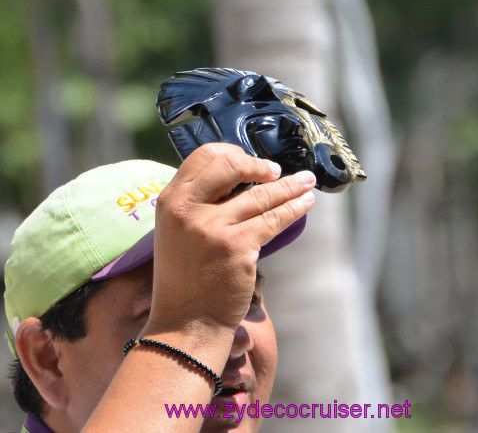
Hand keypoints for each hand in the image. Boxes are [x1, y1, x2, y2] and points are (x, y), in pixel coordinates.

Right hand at [145, 143, 315, 337]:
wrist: (185, 324)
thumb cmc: (184, 280)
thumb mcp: (176, 232)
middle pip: (231, 165)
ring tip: (307, 181)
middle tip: (276, 170)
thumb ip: (197, 204)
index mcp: (170, 201)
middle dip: (260, 165)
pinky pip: (274, 218)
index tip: (249, 160)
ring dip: (290, 185)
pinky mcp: (239, 247)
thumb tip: (237, 179)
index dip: (232, 153)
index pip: (204, 156)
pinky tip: (305, 203)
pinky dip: (295, 208)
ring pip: (261, 194)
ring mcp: (214, 227)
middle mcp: (188, 209)